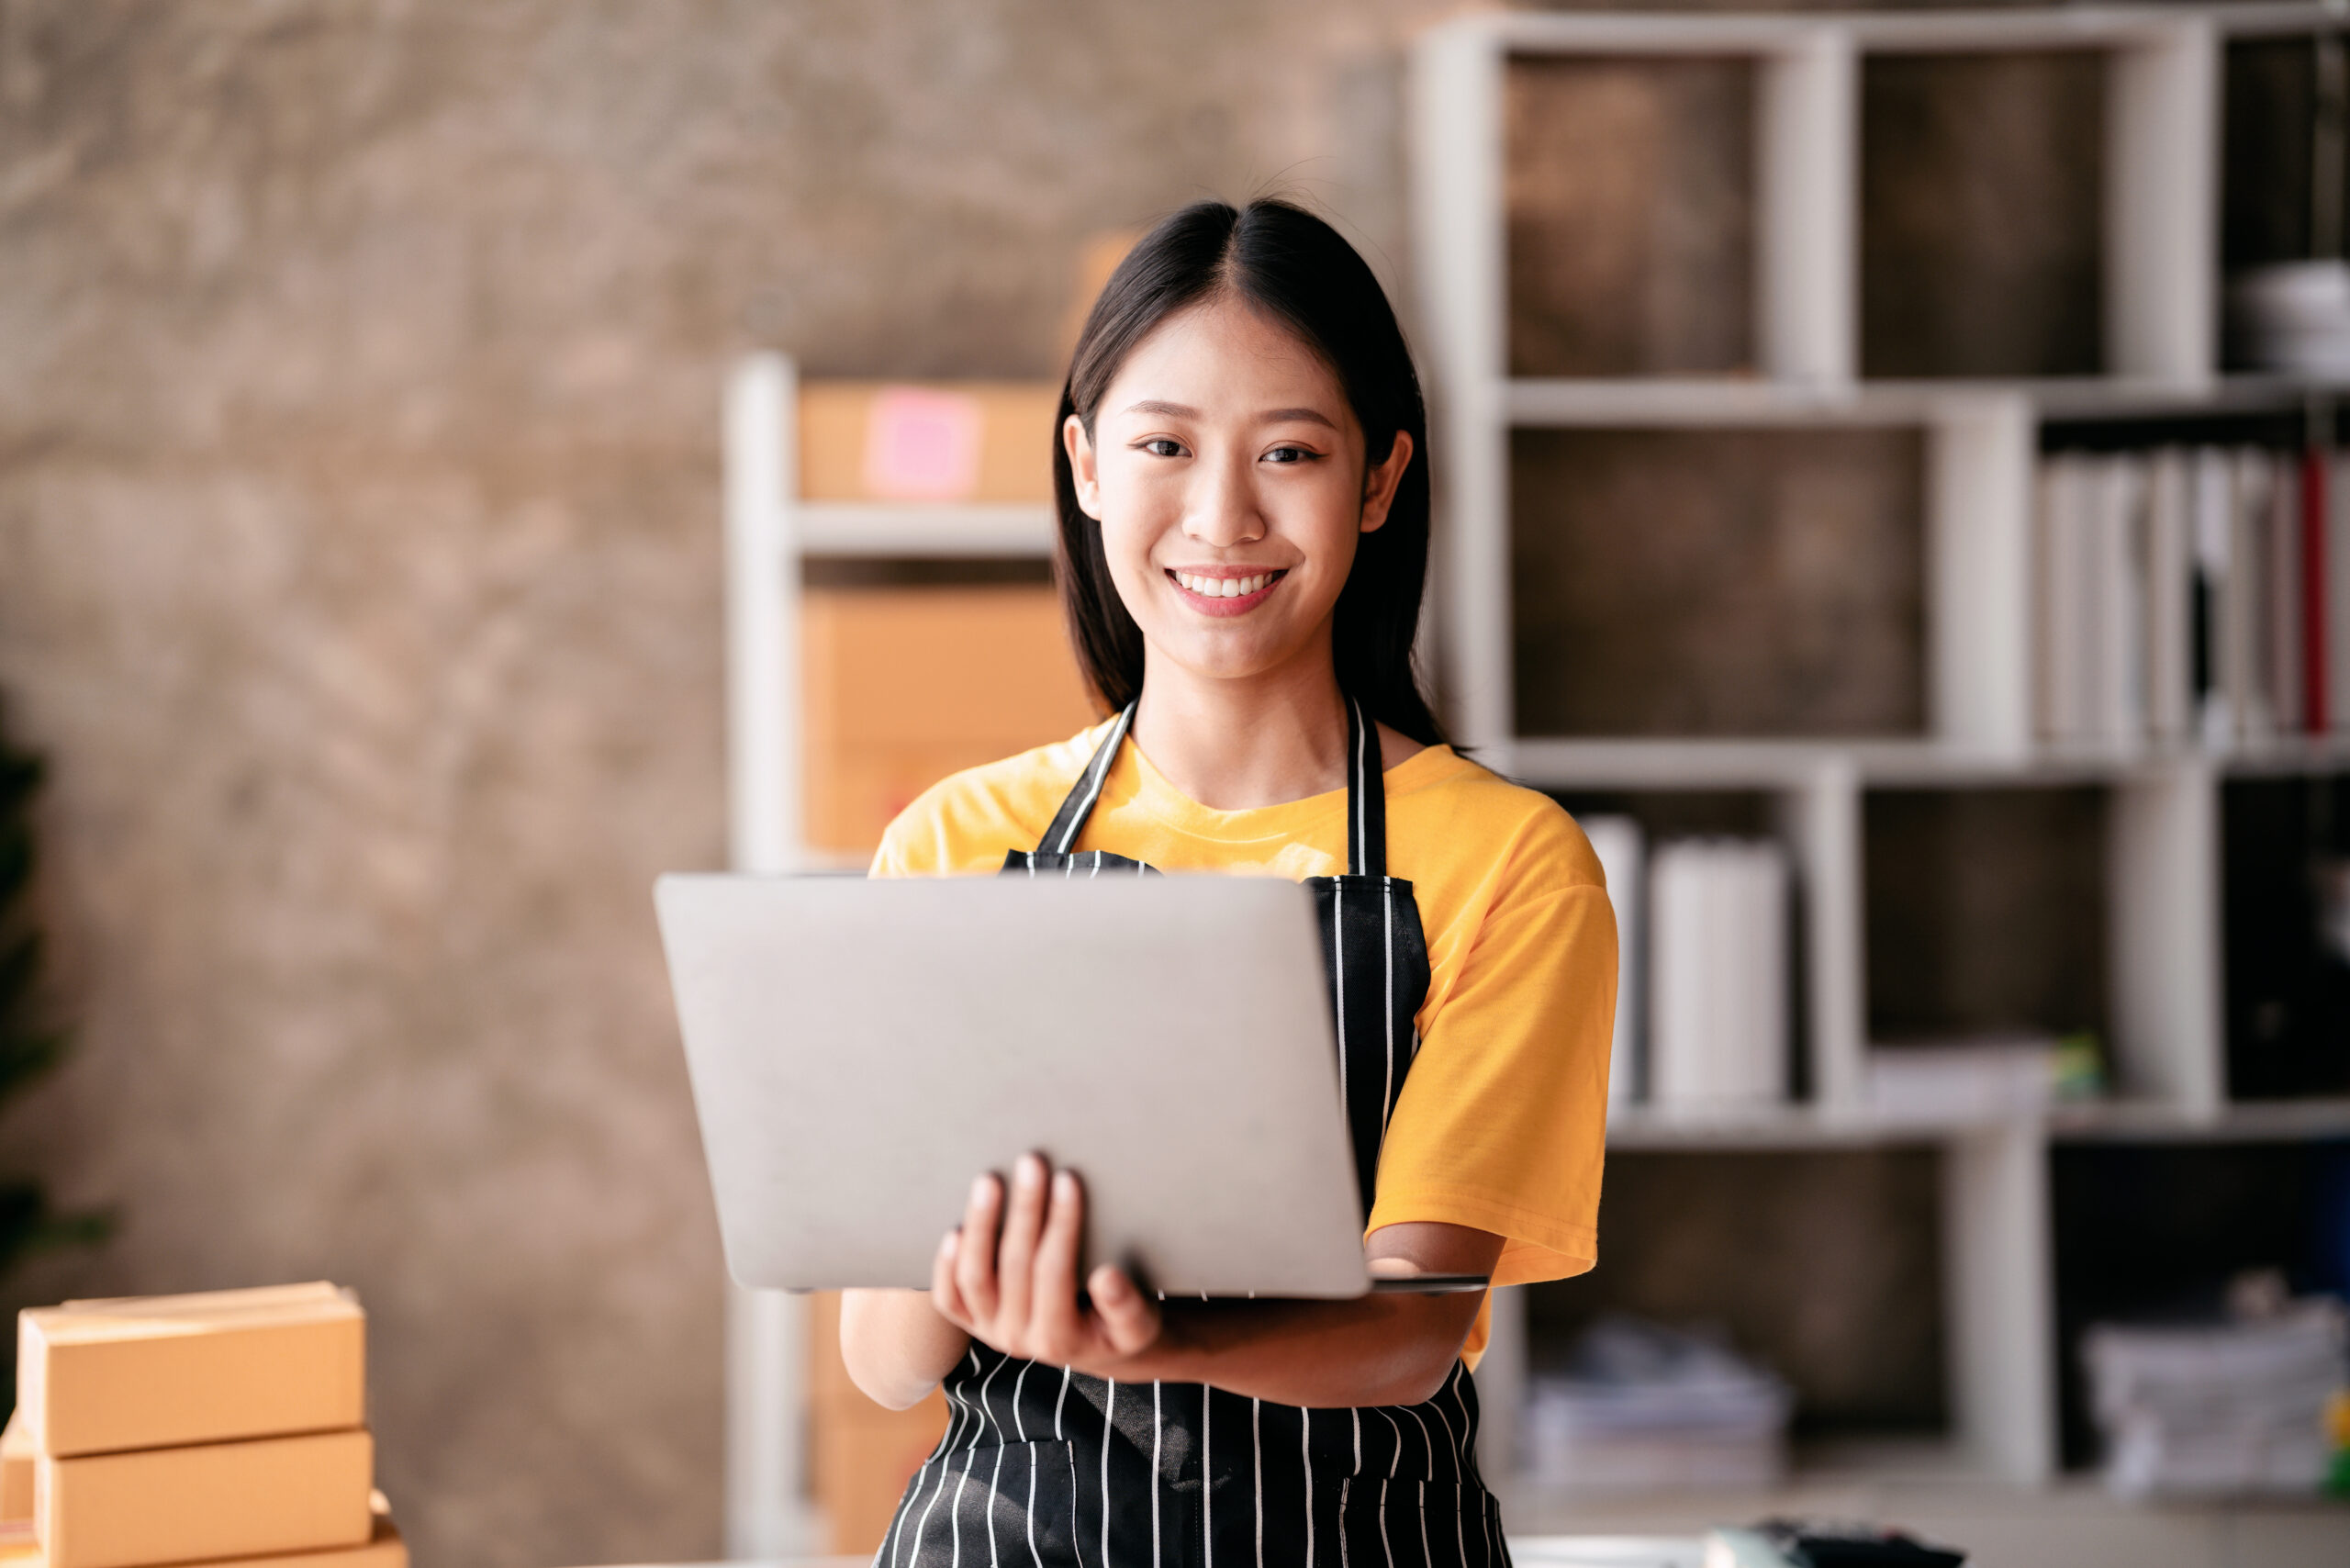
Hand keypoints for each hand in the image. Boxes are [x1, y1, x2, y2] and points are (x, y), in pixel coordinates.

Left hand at [932, 1152, 1161, 1369]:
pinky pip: (949, 1297)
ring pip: (974, 1277)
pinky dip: (946, 1264)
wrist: (1091, 1347)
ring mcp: (990, 1331)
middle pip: (1014, 1266)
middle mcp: (1019, 1339)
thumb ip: (1126, 1305)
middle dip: (1025, 1209)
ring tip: (989, 1181)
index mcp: (1062, 1339)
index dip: (1061, 1223)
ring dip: (980, 1225)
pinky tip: (956, 1227)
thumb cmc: (1118, 1325)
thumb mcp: (1137, 1323)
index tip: (1068, 1179)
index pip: (1055, 1271)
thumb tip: (1107, 1277)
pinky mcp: (972, 1323)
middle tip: (1031, 1162)